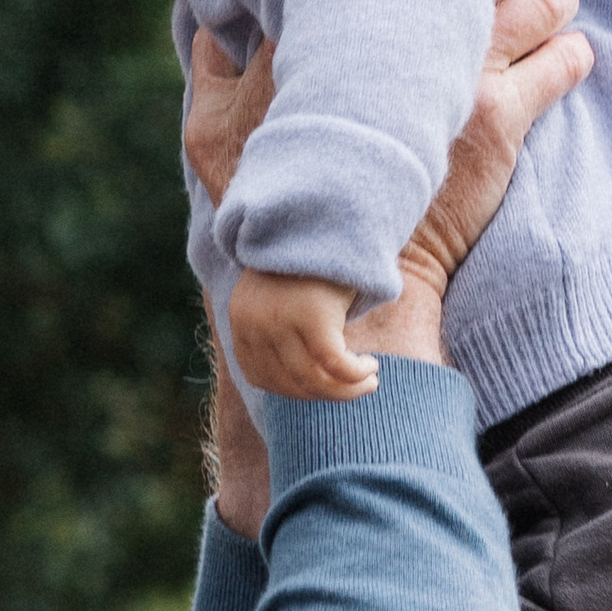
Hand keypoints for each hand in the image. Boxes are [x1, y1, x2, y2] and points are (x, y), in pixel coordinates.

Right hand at [194, 0, 590, 529]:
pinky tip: (576, 50)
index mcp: (321, 35)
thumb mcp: (211, 141)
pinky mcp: (494, 127)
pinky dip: (571, 55)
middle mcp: (384, 47)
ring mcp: (446, 83)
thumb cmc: (270, 219)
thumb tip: (208, 18)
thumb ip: (212, 70)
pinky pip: (555, 67)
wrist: (337, 294)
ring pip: (524, 3)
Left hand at [226, 268, 376, 402]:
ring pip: (314, 380)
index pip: (261, 377)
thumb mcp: (284, 297)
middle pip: (289, 383)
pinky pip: (336, 366)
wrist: (324, 216)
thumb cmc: (311, 260)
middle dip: (327, 394)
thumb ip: (283, 332)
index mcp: (241, 320)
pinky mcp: (312, 317)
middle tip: (358, 388)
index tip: (323, 387)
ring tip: (369, 381)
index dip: (295, 390)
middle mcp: (254, 324)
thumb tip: (303, 380)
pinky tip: (370, 367)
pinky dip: (356, 375)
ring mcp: (280, 322)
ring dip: (346, 390)